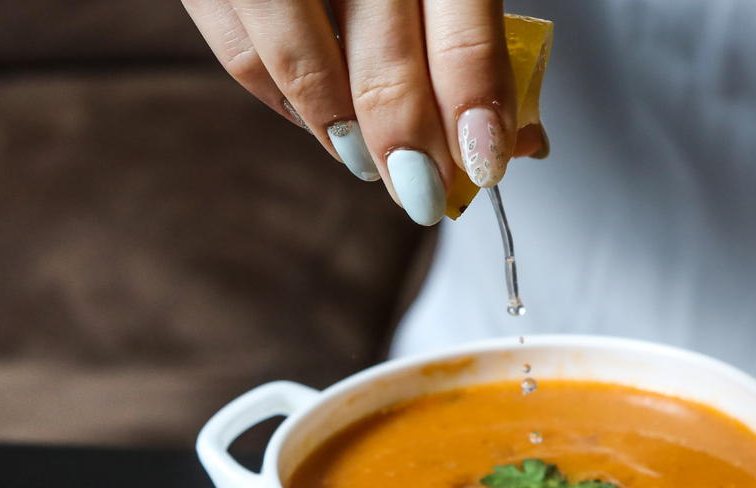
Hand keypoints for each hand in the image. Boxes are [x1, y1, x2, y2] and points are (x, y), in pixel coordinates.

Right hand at [181, 0, 535, 224]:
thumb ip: (479, 34)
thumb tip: (516, 138)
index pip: (462, 28)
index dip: (474, 106)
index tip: (485, 164)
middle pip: (382, 59)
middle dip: (407, 141)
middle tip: (424, 192)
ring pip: (299, 65)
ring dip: (339, 132)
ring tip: (370, 164)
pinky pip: (240, 54)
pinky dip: (282, 100)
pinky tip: (318, 119)